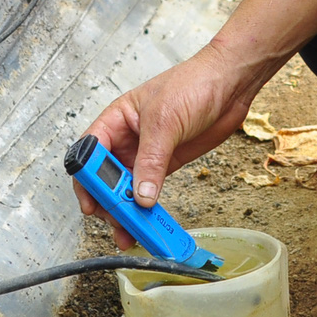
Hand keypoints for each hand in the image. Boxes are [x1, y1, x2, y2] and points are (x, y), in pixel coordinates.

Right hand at [74, 0, 316, 247]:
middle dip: (107, 201)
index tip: (91, 202)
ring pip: (126, 188)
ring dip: (126, 211)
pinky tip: (148, 222)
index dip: (86, 179)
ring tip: (130, 233)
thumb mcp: (165, 121)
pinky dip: (147, 208)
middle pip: (105, 176)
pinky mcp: (167, 164)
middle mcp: (127, 138)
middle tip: (116, 222)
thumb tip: (140, 196)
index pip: (90, 152)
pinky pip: (150, 190)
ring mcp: (147, 153)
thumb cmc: (194, 83)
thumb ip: (151, 161)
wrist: (230, 83)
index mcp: (117, 119)